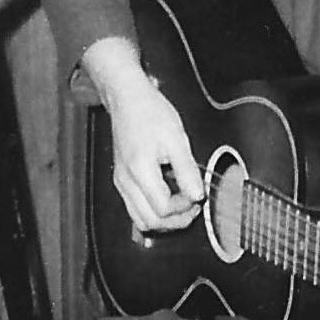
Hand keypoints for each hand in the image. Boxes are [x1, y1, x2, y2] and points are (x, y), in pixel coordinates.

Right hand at [83, 37, 205, 231]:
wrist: (128, 98)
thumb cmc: (150, 112)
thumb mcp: (176, 138)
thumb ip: (186, 170)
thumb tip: (197, 195)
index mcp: (140, 170)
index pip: (163, 208)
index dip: (184, 208)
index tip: (198, 196)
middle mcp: (126, 181)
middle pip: (149, 221)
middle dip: (175, 220)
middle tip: (193, 207)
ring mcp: (121, 181)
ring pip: (139, 218)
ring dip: (163, 218)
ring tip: (183, 205)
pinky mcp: (122, 178)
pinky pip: (135, 206)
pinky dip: (152, 209)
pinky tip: (168, 196)